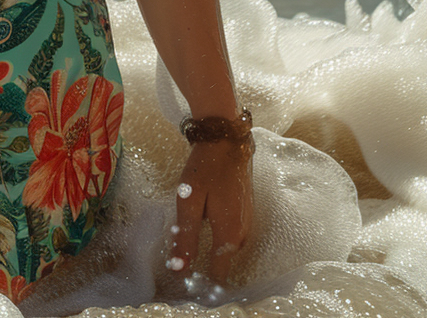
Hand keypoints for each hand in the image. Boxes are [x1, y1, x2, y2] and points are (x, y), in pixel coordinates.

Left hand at [168, 139, 252, 286]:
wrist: (227, 140)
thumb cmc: (205, 169)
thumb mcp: (189, 203)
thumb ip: (186, 238)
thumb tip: (179, 270)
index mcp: (228, 236)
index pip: (218, 275)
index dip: (202, 284)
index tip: (185, 286)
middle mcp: (242, 235)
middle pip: (221, 262)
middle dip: (203, 264)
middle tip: (182, 255)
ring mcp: (247, 224)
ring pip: (226, 248)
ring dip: (210, 248)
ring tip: (191, 236)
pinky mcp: (246, 214)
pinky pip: (230, 234)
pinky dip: (217, 235)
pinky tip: (204, 220)